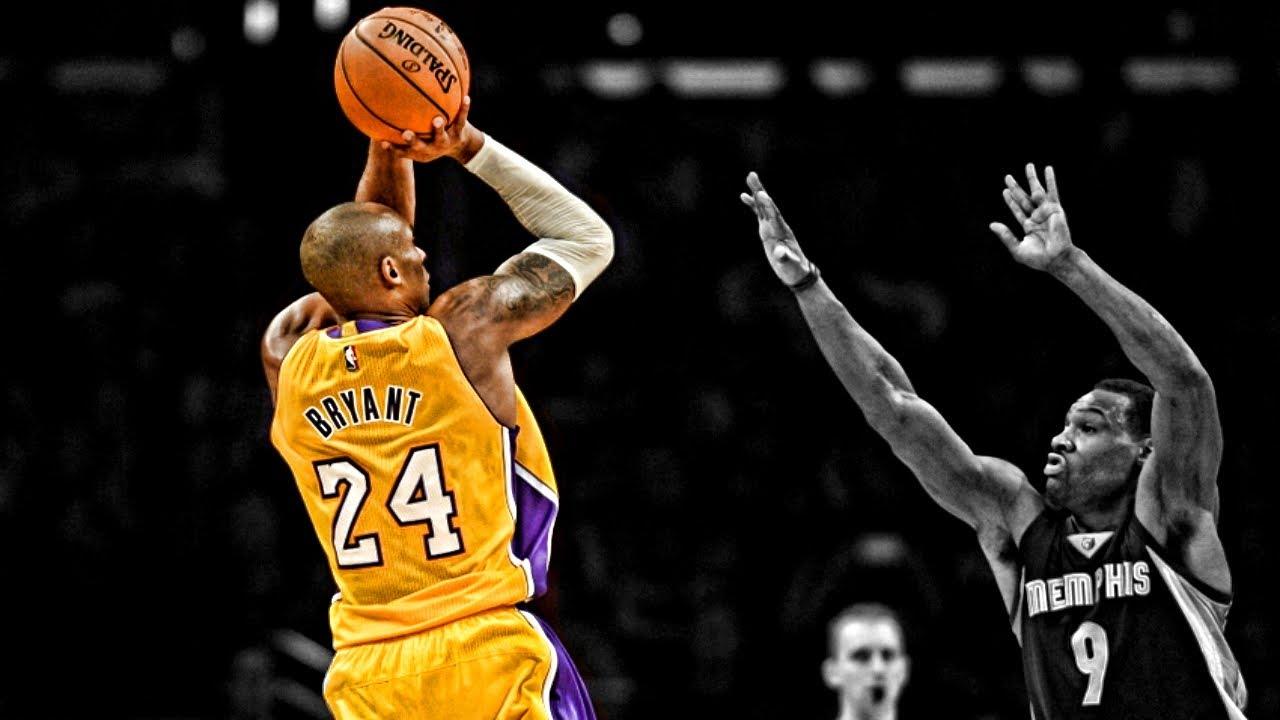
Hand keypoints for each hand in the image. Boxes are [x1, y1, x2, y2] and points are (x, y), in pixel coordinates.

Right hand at [378, 96, 481, 163]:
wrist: (461, 146)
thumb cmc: (432, 136)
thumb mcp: (418, 136)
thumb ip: (399, 125)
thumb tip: (376, 105)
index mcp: (419, 151)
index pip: (402, 152)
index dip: (392, 149)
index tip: (382, 142)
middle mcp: (431, 149)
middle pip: (420, 147)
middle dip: (413, 141)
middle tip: (406, 133)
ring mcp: (445, 142)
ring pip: (441, 136)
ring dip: (439, 129)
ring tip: (437, 119)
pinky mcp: (459, 134)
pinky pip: (461, 120)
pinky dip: (464, 109)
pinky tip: (466, 98)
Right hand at [740, 172, 813, 286]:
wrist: (796, 271)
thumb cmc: (794, 269)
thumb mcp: (789, 265)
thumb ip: (784, 258)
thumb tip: (779, 253)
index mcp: (782, 232)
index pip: (774, 216)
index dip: (768, 205)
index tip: (761, 193)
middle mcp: (778, 225)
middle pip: (768, 205)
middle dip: (760, 191)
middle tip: (752, 175)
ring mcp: (772, 226)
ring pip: (763, 206)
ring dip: (756, 192)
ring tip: (749, 177)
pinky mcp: (767, 229)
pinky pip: (759, 214)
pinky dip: (753, 205)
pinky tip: (744, 195)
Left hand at [989, 164, 1075, 272]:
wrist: (1055, 259)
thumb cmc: (1038, 258)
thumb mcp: (1017, 249)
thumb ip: (1005, 236)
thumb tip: (991, 224)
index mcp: (1029, 226)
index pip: (1017, 210)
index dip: (1011, 201)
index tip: (1005, 191)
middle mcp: (1037, 217)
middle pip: (1023, 198)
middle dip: (1016, 188)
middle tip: (1007, 177)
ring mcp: (1045, 212)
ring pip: (1036, 192)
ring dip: (1032, 179)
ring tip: (1028, 166)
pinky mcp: (1055, 209)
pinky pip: (1052, 192)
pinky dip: (1050, 180)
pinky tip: (1048, 169)